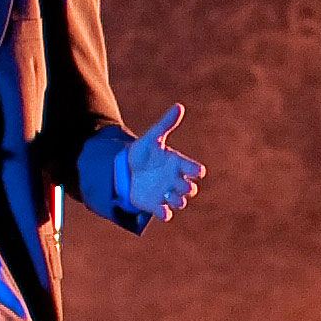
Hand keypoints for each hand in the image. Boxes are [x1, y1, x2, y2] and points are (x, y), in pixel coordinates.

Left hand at [114, 102, 205, 218]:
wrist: (124, 169)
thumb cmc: (143, 153)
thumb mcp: (153, 138)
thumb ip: (166, 124)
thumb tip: (179, 106)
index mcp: (179, 165)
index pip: (196, 170)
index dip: (196, 170)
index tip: (192, 170)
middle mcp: (176, 180)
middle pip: (190, 189)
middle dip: (186, 187)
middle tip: (176, 183)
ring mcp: (166, 193)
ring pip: (180, 202)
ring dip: (177, 200)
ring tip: (167, 195)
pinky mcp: (155, 205)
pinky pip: (166, 213)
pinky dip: (165, 213)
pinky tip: (161, 210)